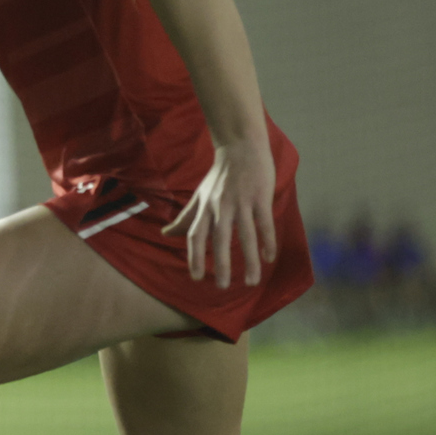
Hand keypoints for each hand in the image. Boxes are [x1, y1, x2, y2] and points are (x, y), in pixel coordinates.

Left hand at [162, 137, 277, 286]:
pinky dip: (268, 241)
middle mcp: (220, 206)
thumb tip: (165, 234)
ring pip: (246, 235)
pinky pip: (264, 223)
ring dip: (249, 260)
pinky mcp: (261, 198)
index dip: (194, 256)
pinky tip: (270, 257)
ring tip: (252, 281)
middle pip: (219, 239)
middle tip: (222, 287)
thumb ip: (186, 217)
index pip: (195, 235)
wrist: (241, 147)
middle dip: (221, 264)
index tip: (195, 277)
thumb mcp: (199, 195)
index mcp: (205, 207)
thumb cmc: (220, 176)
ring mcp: (242, 202)